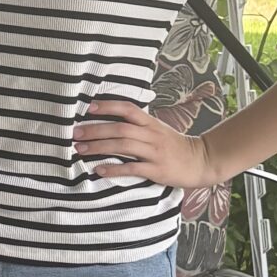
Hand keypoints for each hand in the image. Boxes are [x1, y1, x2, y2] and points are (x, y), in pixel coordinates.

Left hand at [74, 98, 216, 188]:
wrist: (201, 161)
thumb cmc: (174, 145)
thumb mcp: (158, 129)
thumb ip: (138, 125)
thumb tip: (111, 120)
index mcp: (151, 123)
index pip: (128, 109)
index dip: (108, 106)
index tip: (89, 107)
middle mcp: (152, 135)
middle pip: (120, 129)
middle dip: (95, 130)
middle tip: (75, 133)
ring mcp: (155, 153)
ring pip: (123, 146)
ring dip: (99, 147)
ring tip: (80, 149)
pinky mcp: (157, 170)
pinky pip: (132, 168)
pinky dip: (114, 169)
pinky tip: (99, 169)